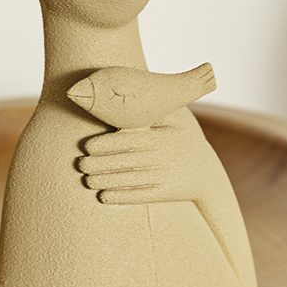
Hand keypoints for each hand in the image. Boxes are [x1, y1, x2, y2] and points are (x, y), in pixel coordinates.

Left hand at [77, 112, 215, 205]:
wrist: (206, 173)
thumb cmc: (183, 139)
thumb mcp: (177, 117)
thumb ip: (155, 107)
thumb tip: (129, 90)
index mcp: (162, 136)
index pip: (129, 139)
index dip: (106, 144)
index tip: (87, 146)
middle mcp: (163, 156)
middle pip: (126, 160)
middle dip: (100, 163)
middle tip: (80, 164)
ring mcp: (165, 176)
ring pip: (130, 179)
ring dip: (105, 181)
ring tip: (87, 180)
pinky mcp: (165, 193)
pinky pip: (140, 196)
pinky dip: (121, 197)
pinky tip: (103, 196)